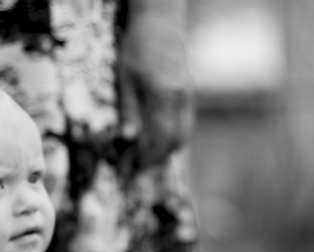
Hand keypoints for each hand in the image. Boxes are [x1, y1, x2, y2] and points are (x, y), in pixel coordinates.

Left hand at [118, 2, 193, 167]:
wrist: (161, 19)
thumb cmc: (138, 45)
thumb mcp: (125, 78)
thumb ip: (128, 110)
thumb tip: (128, 140)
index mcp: (164, 96)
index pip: (160, 140)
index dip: (148, 158)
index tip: (131, 169)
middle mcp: (181, 99)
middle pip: (176, 142)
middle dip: (158, 159)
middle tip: (137, 168)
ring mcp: (188, 95)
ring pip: (183, 134)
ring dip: (166, 149)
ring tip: (144, 156)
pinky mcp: (188, 92)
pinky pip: (184, 123)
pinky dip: (171, 136)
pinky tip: (155, 137)